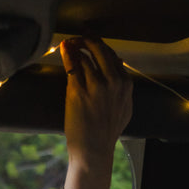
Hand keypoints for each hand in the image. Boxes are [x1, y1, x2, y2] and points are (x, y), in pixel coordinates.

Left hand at [60, 37, 132, 188]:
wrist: (94, 150)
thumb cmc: (106, 132)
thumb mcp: (124, 108)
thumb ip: (123, 87)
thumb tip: (120, 65)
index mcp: (125, 84)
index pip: (113, 56)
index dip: (100, 47)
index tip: (91, 42)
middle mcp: (113, 81)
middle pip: (101, 50)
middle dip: (88, 40)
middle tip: (78, 38)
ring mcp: (96, 86)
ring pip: (85, 58)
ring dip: (75, 48)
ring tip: (68, 44)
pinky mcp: (78, 92)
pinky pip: (73, 66)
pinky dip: (67, 54)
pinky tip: (63, 48)